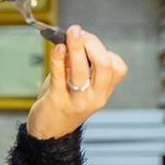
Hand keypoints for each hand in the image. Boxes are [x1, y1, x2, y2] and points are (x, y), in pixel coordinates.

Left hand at [26, 25, 127, 139]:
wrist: (47, 133)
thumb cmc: (61, 103)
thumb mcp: (75, 85)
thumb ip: (75, 65)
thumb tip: (70, 39)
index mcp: (103, 92)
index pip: (116, 67)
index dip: (103, 49)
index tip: (86, 39)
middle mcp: (95, 97)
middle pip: (104, 65)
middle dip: (92, 44)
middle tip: (78, 31)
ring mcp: (78, 101)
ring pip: (82, 70)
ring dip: (76, 48)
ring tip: (70, 33)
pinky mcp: (58, 101)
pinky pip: (60, 77)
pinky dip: (58, 59)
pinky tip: (57, 48)